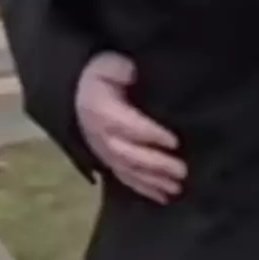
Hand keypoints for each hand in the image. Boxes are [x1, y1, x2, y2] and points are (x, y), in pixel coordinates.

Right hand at [74, 52, 184, 202]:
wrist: (76, 89)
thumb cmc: (101, 74)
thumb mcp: (109, 64)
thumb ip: (122, 69)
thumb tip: (132, 72)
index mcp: (101, 109)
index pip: (127, 125)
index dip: (150, 134)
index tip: (174, 141)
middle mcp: (100, 135)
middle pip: (128, 153)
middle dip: (156, 164)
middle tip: (182, 170)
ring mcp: (103, 150)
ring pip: (128, 170)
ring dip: (153, 180)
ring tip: (177, 187)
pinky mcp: (107, 160)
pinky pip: (124, 178)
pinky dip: (144, 188)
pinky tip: (163, 196)